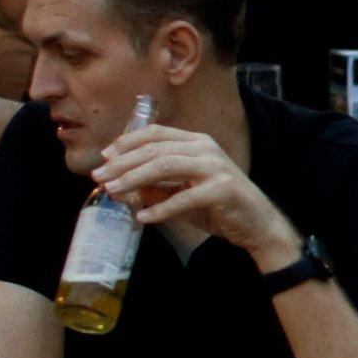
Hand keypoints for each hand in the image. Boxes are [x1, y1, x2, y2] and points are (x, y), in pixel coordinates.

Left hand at [91, 122, 295, 267]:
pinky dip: (160, 208)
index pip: (155, 134)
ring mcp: (215, 167)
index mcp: (196, 142)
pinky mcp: (222, 190)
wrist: (257, 224)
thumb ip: (156, 185)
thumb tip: (120, 184)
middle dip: (122, 163)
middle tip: (99, 177)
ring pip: (165, 166)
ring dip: (134, 179)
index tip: (104, 157)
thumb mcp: (182, 191)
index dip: (127, 143)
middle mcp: (205, 148)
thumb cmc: (218, 206)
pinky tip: (142, 218)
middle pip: (155, 149)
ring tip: (112, 191)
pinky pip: (184, 198)